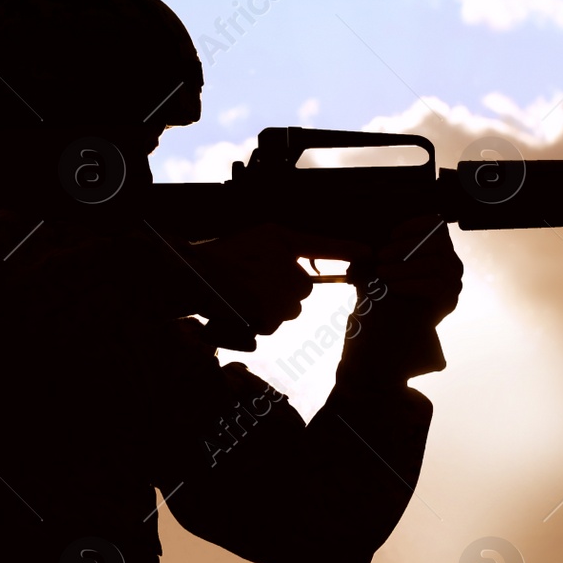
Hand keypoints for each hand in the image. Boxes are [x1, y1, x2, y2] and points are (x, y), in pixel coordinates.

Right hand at [184, 224, 368, 336]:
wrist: (193, 278)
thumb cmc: (225, 256)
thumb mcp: (259, 240)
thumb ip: (290, 248)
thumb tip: (309, 271)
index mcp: (283, 243)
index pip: (323, 246)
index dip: (347, 249)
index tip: (369, 252)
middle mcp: (287, 270)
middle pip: (300, 288)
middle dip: (282, 288)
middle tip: (253, 281)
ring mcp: (280, 296)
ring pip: (287, 308)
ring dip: (269, 306)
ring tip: (243, 294)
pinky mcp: (270, 318)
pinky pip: (272, 322)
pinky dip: (259, 320)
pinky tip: (241, 308)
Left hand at [355, 216, 461, 326]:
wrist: (393, 328)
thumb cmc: (386, 291)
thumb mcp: (381, 266)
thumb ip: (377, 253)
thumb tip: (363, 248)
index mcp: (437, 248)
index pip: (438, 225)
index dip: (416, 225)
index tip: (392, 234)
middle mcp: (451, 262)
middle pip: (437, 243)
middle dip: (405, 247)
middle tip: (381, 256)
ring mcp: (453, 282)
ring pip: (435, 264)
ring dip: (403, 267)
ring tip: (381, 273)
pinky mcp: (450, 300)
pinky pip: (434, 286)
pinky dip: (410, 284)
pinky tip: (393, 287)